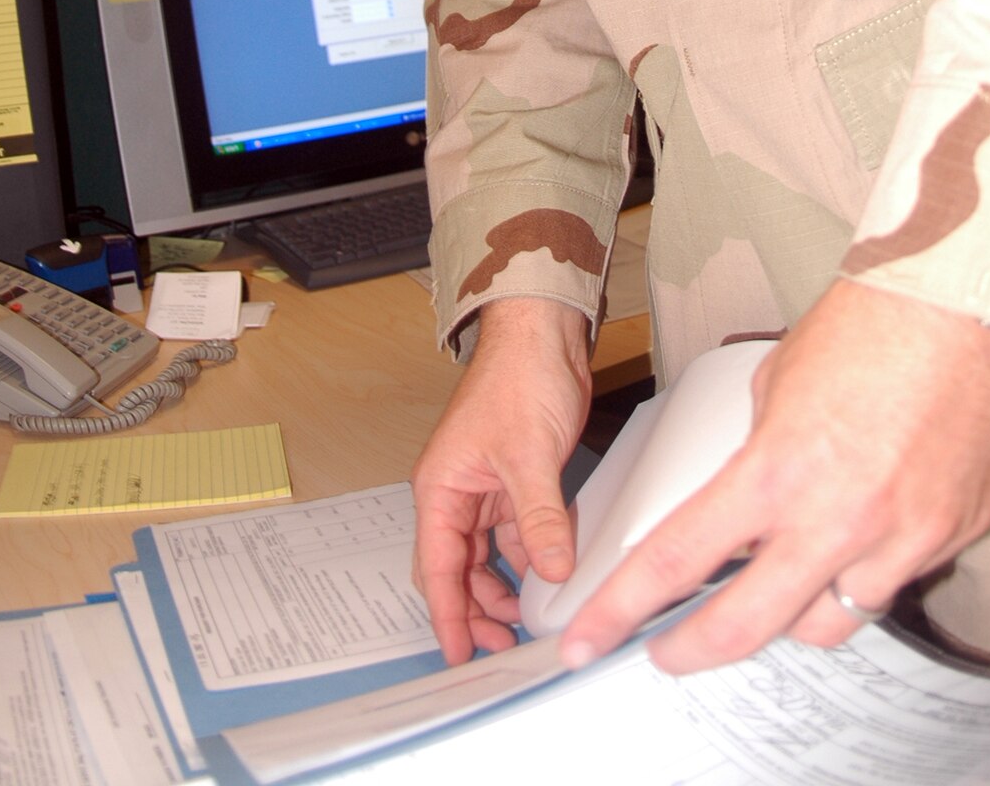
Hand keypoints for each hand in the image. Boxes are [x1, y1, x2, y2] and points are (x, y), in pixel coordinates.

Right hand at [412, 297, 592, 664]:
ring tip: (522, 621)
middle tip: (499, 646)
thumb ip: (539, 519)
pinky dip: (528, 558)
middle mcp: (458, 492)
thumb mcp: (529, 456)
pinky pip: (516, 534)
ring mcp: (486, 488)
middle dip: (473, 610)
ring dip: (501, 588)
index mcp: (441, 487)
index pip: (437, 567)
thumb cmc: (518, 378)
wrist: (543, 335)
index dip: (446, 615)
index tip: (457, 654)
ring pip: (485, 556)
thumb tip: (552, 571)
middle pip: (457, 569)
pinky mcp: (516, 481)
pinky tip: (546, 576)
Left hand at [560, 278, 989, 675]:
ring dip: (797, 609)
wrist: (968, 302)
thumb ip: (759, 453)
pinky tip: (873, 522)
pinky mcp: (955, 537)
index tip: (590, 636)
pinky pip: (899, 579)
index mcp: (777, 472)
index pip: (678, 559)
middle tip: (668, 654)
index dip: (623, 608)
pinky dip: (874, 564)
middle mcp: (838, 521)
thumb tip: (753, 500)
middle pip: (747, 627)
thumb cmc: (870, 322)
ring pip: (832, 623)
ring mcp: (904, 540)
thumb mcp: (778, 381)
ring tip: (787, 577)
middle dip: (693, 650)